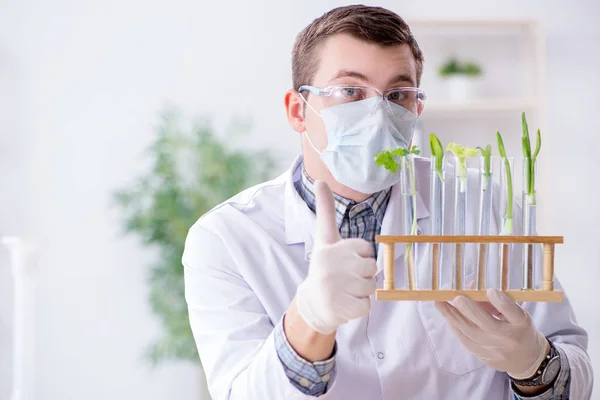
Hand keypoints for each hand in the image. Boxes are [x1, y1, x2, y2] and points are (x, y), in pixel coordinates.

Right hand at [295, 181, 376, 334]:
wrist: (313, 303)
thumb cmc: (325, 267)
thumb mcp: (324, 238)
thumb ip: (325, 210)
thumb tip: (320, 180)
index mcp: (329, 248)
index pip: (365, 248)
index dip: (359, 256)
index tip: (344, 261)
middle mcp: (330, 266)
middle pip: (371, 267)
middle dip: (362, 274)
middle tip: (345, 279)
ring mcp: (335, 288)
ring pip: (371, 286)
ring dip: (362, 291)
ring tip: (344, 291)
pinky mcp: (343, 307)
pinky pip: (368, 304)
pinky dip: (360, 307)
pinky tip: (345, 304)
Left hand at [435, 288, 547, 378]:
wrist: (526, 359)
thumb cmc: (518, 328)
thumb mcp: (516, 313)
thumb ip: (496, 302)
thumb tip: (468, 287)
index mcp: (521, 323)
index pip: (513, 313)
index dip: (502, 303)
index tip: (491, 291)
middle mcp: (509, 338)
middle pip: (488, 325)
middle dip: (471, 310)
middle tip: (458, 298)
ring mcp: (495, 350)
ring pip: (470, 333)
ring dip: (453, 316)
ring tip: (439, 303)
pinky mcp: (484, 357)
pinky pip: (465, 340)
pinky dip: (454, 326)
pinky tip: (446, 315)